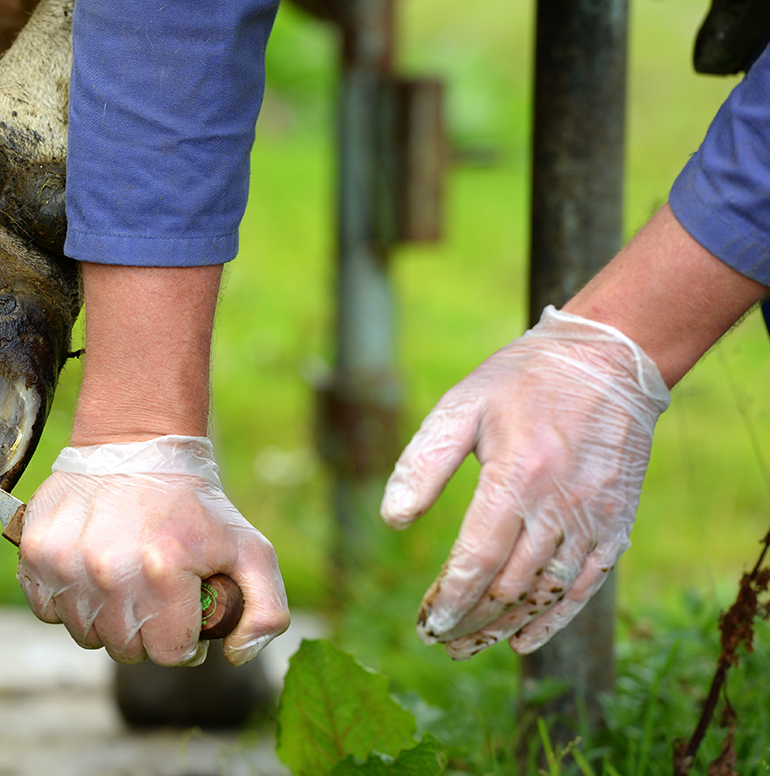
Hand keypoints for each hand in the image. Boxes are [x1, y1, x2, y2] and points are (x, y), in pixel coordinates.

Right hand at [16, 435, 289, 666]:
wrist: (135, 446)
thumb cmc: (194, 504)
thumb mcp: (251, 548)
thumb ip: (265, 611)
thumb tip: (235, 657)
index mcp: (164, 570)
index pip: (170, 653)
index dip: (183, 639)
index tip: (184, 614)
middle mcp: (109, 570)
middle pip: (126, 649)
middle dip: (146, 631)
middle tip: (155, 594)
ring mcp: (67, 563)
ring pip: (86, 634)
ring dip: (106, 618)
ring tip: (123, 580)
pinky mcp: (36, 554)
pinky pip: (48, 611)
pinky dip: (69, 601)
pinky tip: (90, 572)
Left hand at [381, 306, 670, 659]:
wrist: (610, 361)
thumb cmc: (522, 381)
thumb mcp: (462, 405)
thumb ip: (424, 462)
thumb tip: (392, 519)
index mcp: (518, 475)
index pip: (479, 557)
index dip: (452, 597)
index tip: (427, 624)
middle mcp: (560, 505)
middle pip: (510, 584)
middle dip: (470, 619)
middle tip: (437, 640)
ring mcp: (593, 519)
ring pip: (545, 593)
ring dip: (504, 626)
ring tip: (468, 646)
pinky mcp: (615, 526)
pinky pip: (584, 587)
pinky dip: (553, 619)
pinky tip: (522, 641)